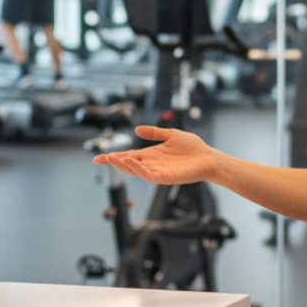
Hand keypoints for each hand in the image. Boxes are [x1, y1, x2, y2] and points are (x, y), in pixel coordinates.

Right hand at [92, 126, 217, 184]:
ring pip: (136, 172)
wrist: (209, 157)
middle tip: (104, 158)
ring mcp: (158, 172)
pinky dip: (139, 170)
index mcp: (151, 155)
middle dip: (115, 162)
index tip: (97, 158)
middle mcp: (152, 165)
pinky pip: (148, 175)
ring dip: (124, 165)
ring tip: (115, 158)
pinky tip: (132, 162)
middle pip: (128, 165)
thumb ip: (154, 132)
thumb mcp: (171, 135)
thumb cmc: (193, 148)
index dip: (112, 158)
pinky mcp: (165, 178)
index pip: (127, 157)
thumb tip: (137, 129)